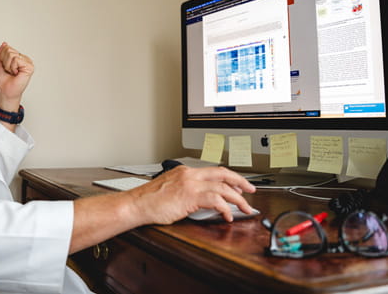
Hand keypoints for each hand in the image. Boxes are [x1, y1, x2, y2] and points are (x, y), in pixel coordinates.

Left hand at [0, 42, 33, 111]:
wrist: (5, 91)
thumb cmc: (3, 81)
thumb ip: (0, 53)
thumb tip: (4, 43)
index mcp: (17, 57)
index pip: (7, 48)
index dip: (2, 58)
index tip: (5, 67)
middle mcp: (23, 59)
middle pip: (9, 50)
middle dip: (4, 61)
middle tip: (9, 71)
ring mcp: (27, 62)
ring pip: (12, 54)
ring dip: (8, 65)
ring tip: (12, 72)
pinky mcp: (29, 66)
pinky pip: (16, 59)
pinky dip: (13, 67)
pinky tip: (16, 73)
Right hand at [127, 166, 255, 223]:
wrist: (136, 204)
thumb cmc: (149, 201)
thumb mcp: (171, 191)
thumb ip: (187, 192)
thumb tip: (202, 202)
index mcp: (184, 172)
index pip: (213, 171)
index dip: (229, 178)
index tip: (238, 185)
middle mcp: (189, 174)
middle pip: (222, 174)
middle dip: (240, 182)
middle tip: (250, 191)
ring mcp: (190, 184)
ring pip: (223, 187)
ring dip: (237, 198)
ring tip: (245, 208)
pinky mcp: (190, 196)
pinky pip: (215, 200)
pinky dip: (225, 208)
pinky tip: (227, 216)